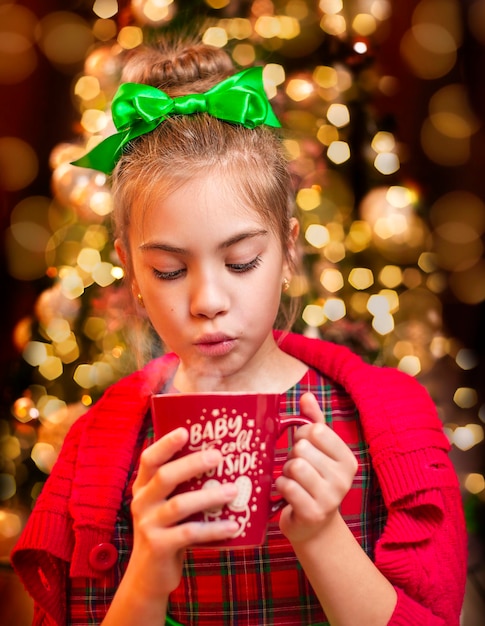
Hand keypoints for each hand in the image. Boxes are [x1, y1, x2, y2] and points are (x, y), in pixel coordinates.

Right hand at [127, 427, 237, 597]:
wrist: (148, 576)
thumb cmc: (166, 530)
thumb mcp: (165, 504)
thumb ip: (181, 485)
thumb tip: (220, 458)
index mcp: (143, 487)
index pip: (149, 459)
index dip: (165, 444)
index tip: (185, 431)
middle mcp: (142, 502)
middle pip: (165, 476)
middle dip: (192, 464)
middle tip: (219, 456)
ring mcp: (148, 524)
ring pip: (179, 505)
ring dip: (209, 496)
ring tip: (234, 490)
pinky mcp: (158, 546)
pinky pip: (189, 533)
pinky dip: (214, 529)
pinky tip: (234, 525)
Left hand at [276, 392, 357, 544]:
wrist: (313, 526)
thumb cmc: (312, 480)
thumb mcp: (317, 450)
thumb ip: (313, 421)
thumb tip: (307, 395)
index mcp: (348, 459)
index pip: (317, 430)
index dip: (302, 434)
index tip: (304, 447)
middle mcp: (344, 478)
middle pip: (302, 448)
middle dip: (292, 455)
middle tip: (297, 469)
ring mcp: (330, 498)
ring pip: (294, 466)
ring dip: (285, 472)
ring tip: (292, 480)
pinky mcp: (313, 513)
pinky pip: (287, 486)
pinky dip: (281, 486)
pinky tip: (287, 494)